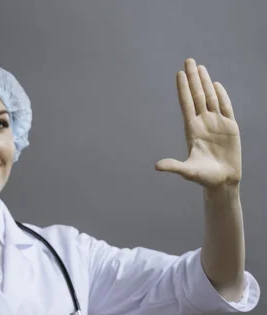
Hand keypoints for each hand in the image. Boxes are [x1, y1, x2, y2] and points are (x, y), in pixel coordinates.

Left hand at [155, 58, 240, 189]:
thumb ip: (174, 167)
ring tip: (199, 67)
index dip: (183, 89)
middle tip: (188, 60)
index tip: (178, 74)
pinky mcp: (230, 127)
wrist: (222, 181)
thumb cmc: (203, 177)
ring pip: (210, 98)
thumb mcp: (187, 171)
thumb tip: (157, 166)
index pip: (186, 105)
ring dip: (205, 82)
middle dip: (193, 78)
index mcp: (192, 130)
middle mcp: (203, 123)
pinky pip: (226, 107)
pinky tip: (215, 84)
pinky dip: (221, 95)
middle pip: (197, 96)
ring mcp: (216, 123)